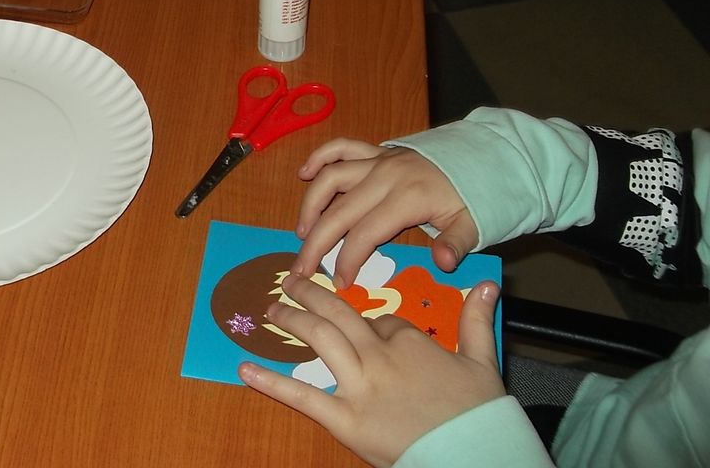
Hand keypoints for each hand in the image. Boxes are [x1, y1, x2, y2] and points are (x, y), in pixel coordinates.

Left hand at [239, 274, 504, 467]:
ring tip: (270, 309)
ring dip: (291, 319)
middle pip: (337, 313)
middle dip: (311, 294)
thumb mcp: (482, 361)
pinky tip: (246, 368)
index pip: (380, 320)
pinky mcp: (344, 419)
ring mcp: (359, 386)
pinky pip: (302, 397)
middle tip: (290, 281)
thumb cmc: (480, 413)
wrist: (476, 454)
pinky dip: (271, 382)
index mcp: (409, 340)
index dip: (370, 322)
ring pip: (319, 338)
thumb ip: (476, 320)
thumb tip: (487, 285)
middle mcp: (378, 355)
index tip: (365, 326)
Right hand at [291, 139, 478, 286]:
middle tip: (301, 268)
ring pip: (331, 178)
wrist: (482, 158)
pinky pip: (342, 147)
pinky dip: (320, 157)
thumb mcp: (473, 224)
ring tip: (301, 231)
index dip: (347, 259)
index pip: (365, 233)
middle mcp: (385, 177)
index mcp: (407, 199)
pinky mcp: (376, 151)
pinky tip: (304, 173)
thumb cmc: (473, 198)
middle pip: (339, 211)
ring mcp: (378, 161)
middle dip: (316, 242)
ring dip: (311, 205)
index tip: (339, 282)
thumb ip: (456, 243)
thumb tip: (441, 262)